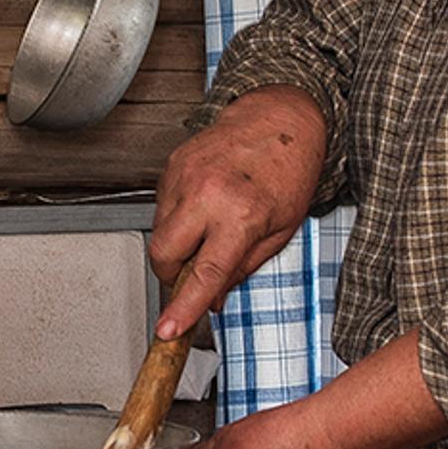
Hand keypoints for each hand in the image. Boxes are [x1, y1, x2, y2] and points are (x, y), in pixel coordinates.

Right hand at [149, 89, 327, 340]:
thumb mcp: (281, 230)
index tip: (167, 330)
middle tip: (193, 272)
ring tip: (209, 225)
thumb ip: (243, 268)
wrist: (279, 118)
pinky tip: (203, 204)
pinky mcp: (173, 165)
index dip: (183, 307)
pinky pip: (162, 207)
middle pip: (163, 255)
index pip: (205, 274)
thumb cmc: (288, 170)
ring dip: (177, 243)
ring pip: (159, 232)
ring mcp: (185, 177)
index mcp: (242, 215)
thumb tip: (212, 296)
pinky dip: (177, 217)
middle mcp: (208, 194)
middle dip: (171, 274)